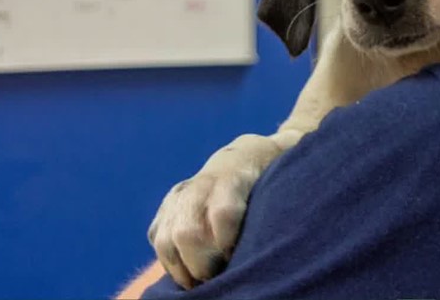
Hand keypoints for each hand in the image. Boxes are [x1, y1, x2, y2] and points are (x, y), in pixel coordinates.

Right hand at [147, 136, 270, 288]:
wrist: (244, 156)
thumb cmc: (271, 176)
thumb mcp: (281, 182)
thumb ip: (279, 205)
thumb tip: (282, 238)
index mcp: (233, 177)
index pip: (224, 213)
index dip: (228, 243)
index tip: (238, 259)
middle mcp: (199, 186)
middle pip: (188, 233)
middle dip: (202, 264)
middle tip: (220, 277)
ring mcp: (178, 197)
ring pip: (166, 240)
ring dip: (182, 269)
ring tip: (203, 282)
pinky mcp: (165, 208)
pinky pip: (158, 240)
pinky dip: (171, 261)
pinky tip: (190, 271)